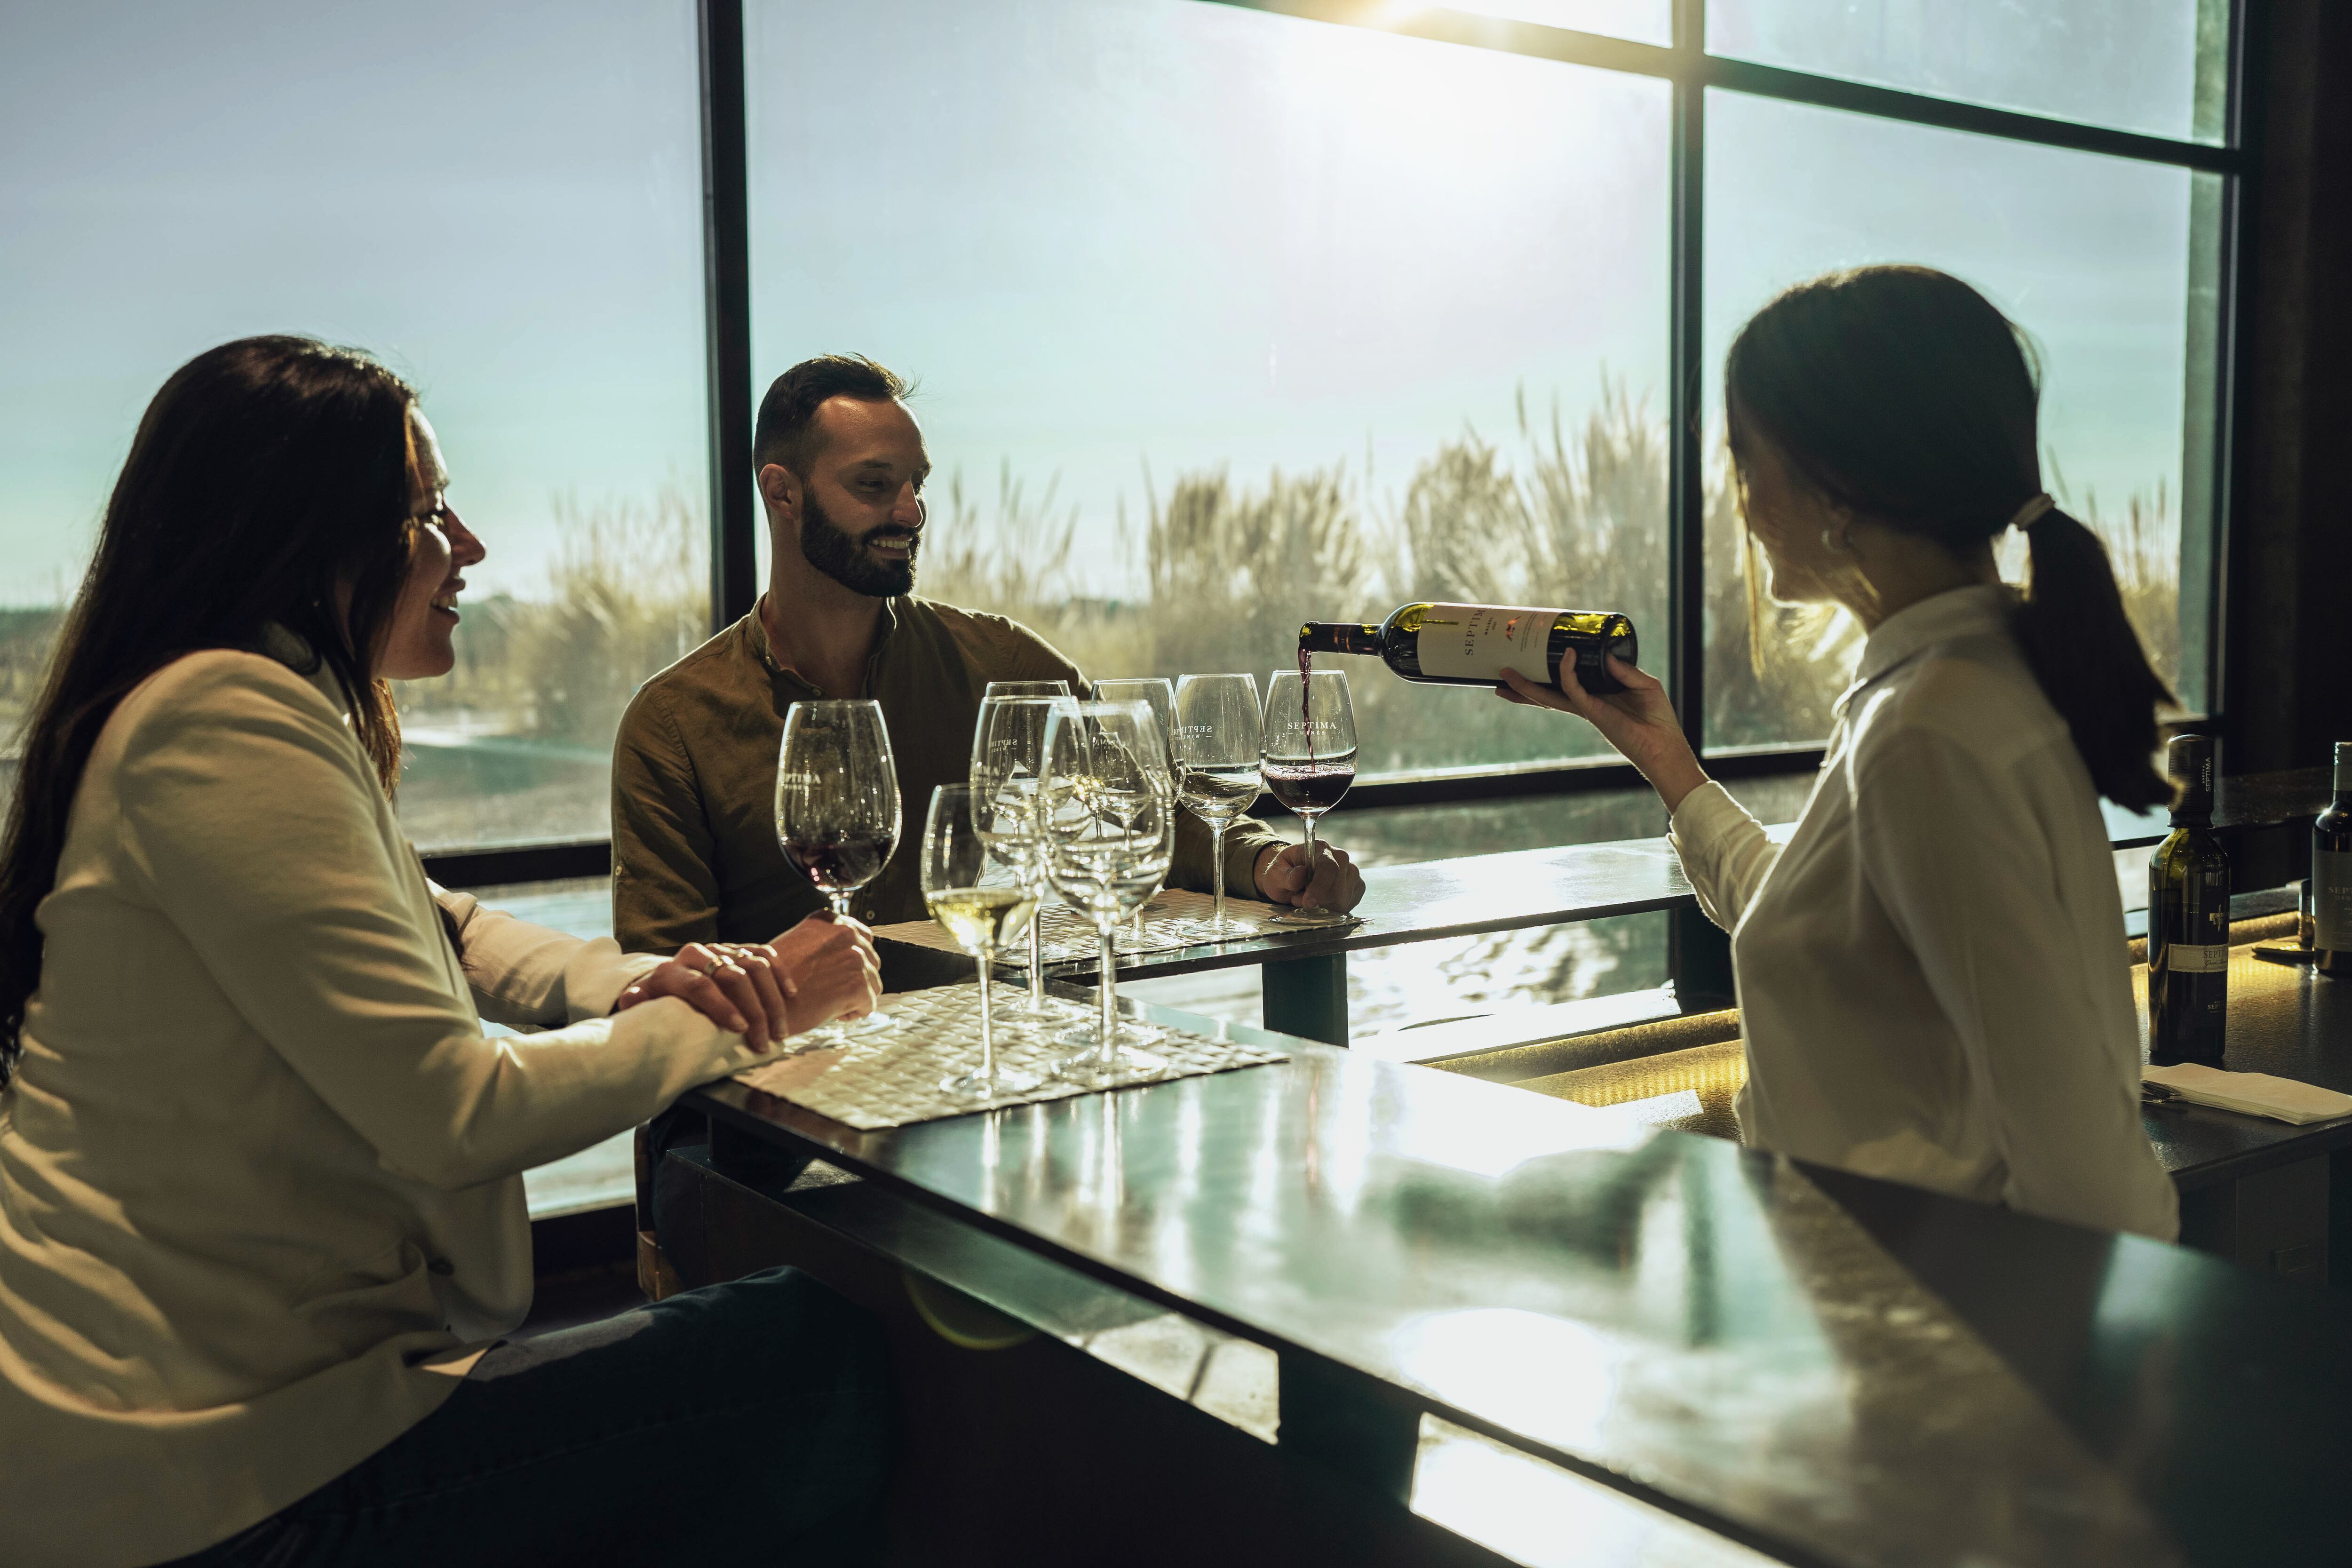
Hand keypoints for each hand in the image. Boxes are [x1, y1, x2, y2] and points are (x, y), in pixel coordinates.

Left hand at [614, 940, 793, 1049]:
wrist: (673, 978)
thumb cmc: (662, 1001)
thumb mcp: (647, 1003)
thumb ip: (639, 1002)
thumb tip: (628, 1000)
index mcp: (674, 969)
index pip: (701, 985)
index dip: (721, 1007)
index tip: (739, 1030)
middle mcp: (699, 953)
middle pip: (734, 976)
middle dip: (754, 1010)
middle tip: (764, 1040)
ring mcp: (723, 948)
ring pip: (755, 966)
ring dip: (772, 999)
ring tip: (780, 1030)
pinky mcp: (741, 948)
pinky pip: (766, 955)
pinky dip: (781, 974)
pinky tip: (791, 996)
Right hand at [762, 911, 882, 1036]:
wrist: (763, 1004)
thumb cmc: (773, 980)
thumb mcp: (796, 945)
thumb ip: (823, 944)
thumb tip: (843, 956)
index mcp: (830, 921)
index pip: (862, 936)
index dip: (852, 959)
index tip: (839, 972)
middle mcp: (845, 934)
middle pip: (871, 961)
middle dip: (855, 978)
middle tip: (831, 992)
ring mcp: (854, 958)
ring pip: (873, 983)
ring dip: (855, 996)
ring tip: (829, 1003)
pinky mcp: (858, 985)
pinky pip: (869, 1004)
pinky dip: (853, 1012)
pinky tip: (831, 1012)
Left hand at [1254, 840, 1364, 912]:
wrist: (1292, 877)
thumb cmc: (1284, 873)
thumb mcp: (1275, 873)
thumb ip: (1285, 875)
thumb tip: (1300, 875)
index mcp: (1320, 848)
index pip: (1329, 867)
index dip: (1320, 887)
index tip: (1308, 903)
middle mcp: (1341, 858)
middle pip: (1338, 888)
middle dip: (1317, 901)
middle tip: (1298, 898)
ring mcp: (1352, 872)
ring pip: (1343, 900)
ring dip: (1323, 906)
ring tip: (1308, 898)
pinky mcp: (1357, 887)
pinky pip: (1348, 906)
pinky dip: (1332, 910)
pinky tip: (1321, 903)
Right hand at [1497, 657, 1707, 812]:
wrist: (1665, 746)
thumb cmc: (1658, 719)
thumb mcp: (1644, 684)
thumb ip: (1623, 668)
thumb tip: (1604, 652)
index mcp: (1598, 697)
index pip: (1568, 684)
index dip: (1553, 672)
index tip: (1541, 657)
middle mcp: (1587, 704)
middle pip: (1549, 694)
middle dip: (1525, 687)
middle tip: (1503, 674)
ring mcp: (1587, 709)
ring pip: (1550, 696)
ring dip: (1528, 687)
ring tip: (1505, 677)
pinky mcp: (1593, 712)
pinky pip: (1574, 690)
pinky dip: (1567, 674)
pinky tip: (1566, 658)